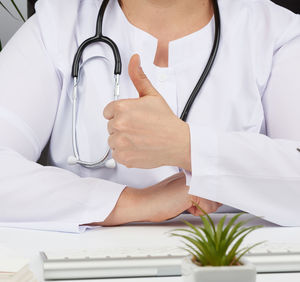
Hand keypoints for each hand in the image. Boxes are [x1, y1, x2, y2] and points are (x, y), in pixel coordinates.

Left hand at [103, 54, 190, 170]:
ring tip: (139, 138)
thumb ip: (139, 77)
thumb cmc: (166, 122)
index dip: (120, 114)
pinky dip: (125, 153)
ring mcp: (120, 142)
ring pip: (112, 141)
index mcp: (122, 108)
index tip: (131, 118)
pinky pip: (116, 154)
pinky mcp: (123, 157)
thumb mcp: (152, 95)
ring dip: (122, 140)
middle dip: (122, 127)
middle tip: (139, 128)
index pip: (108, 111)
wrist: (178, 143)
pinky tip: (138, 148)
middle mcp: (119, 125)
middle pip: (110, 126)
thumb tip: (134, 60)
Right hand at [142, 172, 221, 221]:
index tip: (202, 197)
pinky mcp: (194, 189)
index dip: (212, 195)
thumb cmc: (159, 200)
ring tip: (183, 204)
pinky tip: (182, 206)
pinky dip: (197, 212)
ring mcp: (195, 179)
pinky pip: (208, 208)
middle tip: (186, 202)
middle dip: (207, 203)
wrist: (144, 202)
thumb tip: (219, 198)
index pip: (214, 183)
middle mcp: (195, 171)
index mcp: (192, 170)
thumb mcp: (183, 193)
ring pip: (214, 201)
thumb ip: (201, 191)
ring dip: (201, 208)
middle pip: (217, 192)